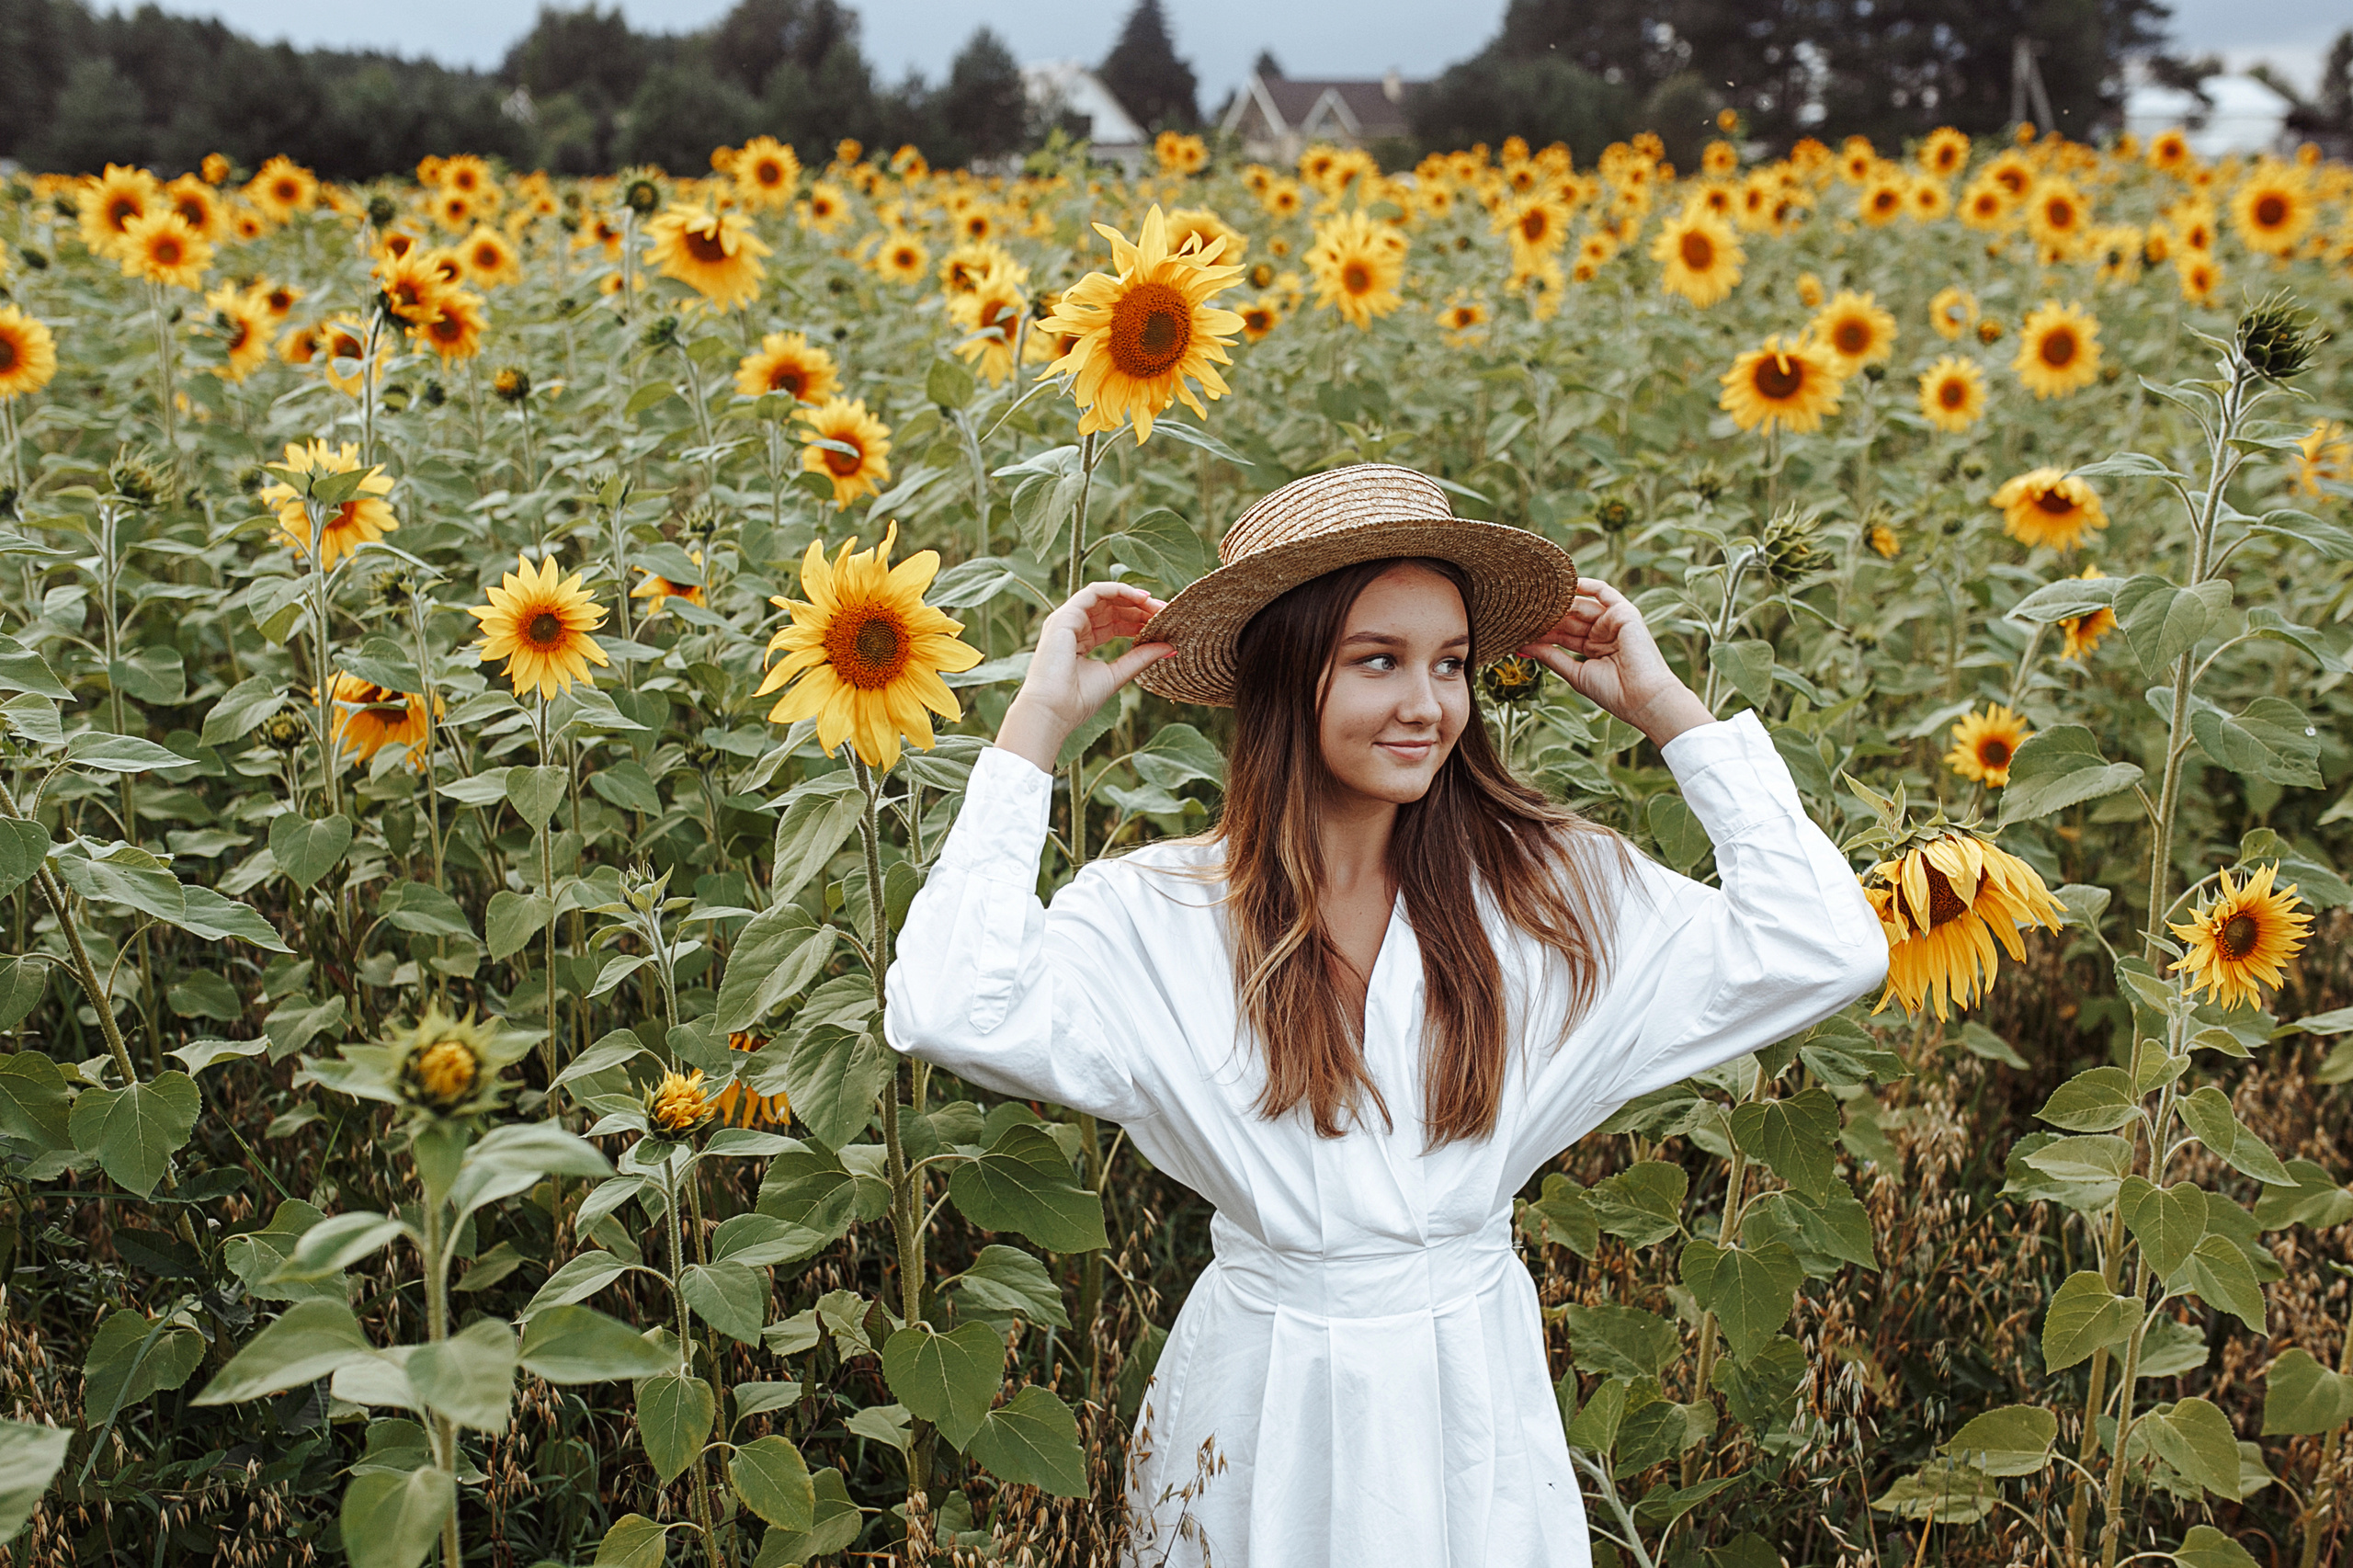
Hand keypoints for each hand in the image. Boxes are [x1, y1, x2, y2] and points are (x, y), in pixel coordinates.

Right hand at [996, 581, 1173, 772]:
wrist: (1053, 711)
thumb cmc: (1078, 700)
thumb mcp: (1117, 674)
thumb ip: (1141, 658)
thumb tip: (1170, 647)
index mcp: (1082, 642)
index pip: (1114, 623)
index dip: (1138, 620)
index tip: (1162, 623)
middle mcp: (1073, 627)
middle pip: (1111, 607)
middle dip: (1139, 608)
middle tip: (1165, 612)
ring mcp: (1067, 620)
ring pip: (1104, 596)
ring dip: (1132, 597)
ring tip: (1156, 605)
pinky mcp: (1064, 616)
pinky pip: (1094, 591)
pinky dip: (1119, 589)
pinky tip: (1141, 597)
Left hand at [1518, 578, 1714, 747]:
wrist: (1644, 699)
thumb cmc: (1615, 693)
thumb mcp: (1576, 674)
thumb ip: (1551, 657)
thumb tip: (1523, 647)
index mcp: (1594, 649)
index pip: (1562, 635)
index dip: (1541, 633)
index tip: (1517, 632)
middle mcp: (1604, 633)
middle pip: (1568, 619)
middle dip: (1546, 617)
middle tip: (1520, 614)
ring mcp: (1614, 622)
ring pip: (1580, 606)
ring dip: (1558, 604)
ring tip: (1534, 602)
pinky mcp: (1625, 613)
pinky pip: (1603, 592)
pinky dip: (1586, 585)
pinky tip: (1564, 583)